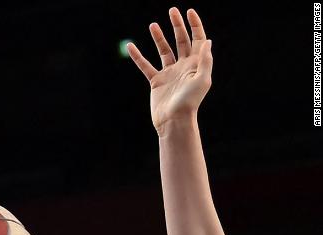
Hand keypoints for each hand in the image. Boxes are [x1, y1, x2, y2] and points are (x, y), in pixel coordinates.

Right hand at [125, 7, 211, 133]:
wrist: (174, 121)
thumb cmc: (190, 102)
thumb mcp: (202, 79)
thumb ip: (205, 60)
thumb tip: (207, 40)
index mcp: (196, 64)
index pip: (198, 39)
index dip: (195, 25)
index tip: (189, 12)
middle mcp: (183, 66)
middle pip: (181, 41)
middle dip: (177, 25)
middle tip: (172, 11)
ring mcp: (169, 73)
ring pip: (163, 50)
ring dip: (159, 37)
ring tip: (153, 25)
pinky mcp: (156, 81)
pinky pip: (145, 66)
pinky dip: (138, 56)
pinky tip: (131, 47)